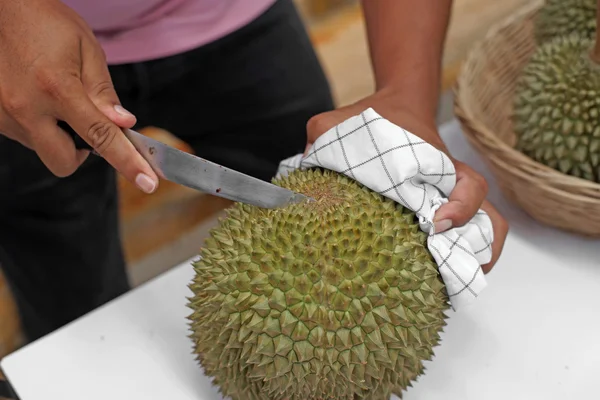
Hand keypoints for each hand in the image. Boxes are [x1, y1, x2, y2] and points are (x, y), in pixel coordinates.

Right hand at [0, 0, 157, 192]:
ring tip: (54, 96)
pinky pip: (26, 137)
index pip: (100, 137)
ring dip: (58, 135)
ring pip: (44, 149)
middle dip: (82, 154)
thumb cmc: (46, 23)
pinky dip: (39, 126)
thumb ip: (104, 92)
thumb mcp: (86, 49)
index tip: (148, 183)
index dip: (127, 163)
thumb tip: (123, 124)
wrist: (0, 8)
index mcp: (56, 88)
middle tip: (86, 125)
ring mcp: (4, 115)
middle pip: (64, 162)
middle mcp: (25, 107)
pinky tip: (37, 97)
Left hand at [305, 88, 507, 272]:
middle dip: (471, 250)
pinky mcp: (442, 209)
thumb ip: (323, 135)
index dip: (461, 208)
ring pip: (486, 230)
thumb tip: (307, 164)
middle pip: (487, 219)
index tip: (437, 224)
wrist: (399, 105)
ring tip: (451, 286)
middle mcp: (449, 183)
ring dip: (475, 258)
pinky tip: (441, 279)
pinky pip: (468, 234)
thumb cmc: (375, 116)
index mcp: (434, 162)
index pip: (468, 185)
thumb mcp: (342, 120)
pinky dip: (464, 256)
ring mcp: (450, 198)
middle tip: (444, 270)